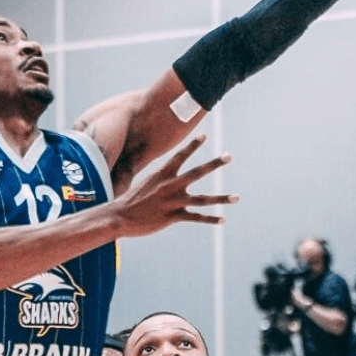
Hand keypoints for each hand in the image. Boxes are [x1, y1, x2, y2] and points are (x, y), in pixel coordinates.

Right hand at [106, 136, 235, 237]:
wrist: (118, 217)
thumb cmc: (129, 202)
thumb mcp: (143, 185)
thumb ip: (157, 182)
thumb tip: (163, 181)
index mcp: (162, 175)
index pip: (180, 156)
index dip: (192, 145)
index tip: (204, 136)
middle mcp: (170, 186)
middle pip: (197, 172)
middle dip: (214, 164)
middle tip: (229, 156)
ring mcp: (172, 201)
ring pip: (203, 199)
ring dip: (221, 198)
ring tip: (237, 197)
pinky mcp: (173, 217)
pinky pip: (196, 217)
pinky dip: (211, 219)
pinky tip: (223, 219)